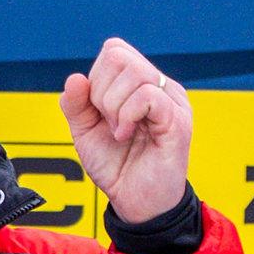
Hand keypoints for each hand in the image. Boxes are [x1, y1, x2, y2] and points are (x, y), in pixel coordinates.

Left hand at [61, 38, 192, 227]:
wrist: (134, 203)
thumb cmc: (115, 165)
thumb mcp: (84, 131)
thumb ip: (75, 104)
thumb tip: (76, 77)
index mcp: (139, 84)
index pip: (114, 50)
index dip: (96, 78)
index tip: (100, 112)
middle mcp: (159, 86)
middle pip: (119, 56)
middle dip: (101, 92)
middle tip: (109, 123)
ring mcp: (172, 101)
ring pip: (134, 72)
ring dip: (114, 107)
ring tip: (120, 132)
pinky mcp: (177, 120)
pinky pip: (148, 95)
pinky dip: (127, 115)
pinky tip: (126, 135)